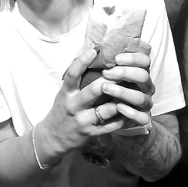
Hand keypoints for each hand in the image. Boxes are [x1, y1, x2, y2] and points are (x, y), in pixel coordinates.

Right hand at [40, 42, 127, 157]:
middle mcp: (74, 105)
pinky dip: (122, 118)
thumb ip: (76, 81)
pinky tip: (130, 111)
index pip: (72, 74)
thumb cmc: (63, 109)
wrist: (55, 136)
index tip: (94, 50)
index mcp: (66, 92)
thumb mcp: (65, 93)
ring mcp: (83, 120)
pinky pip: (111, 125)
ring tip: (132, 91)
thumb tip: (91, 60)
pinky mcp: (92, 134)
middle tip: (123, 71)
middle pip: (93, 91)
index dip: (82, 61)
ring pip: (106, 109)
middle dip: (110, 81)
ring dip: (120, 100)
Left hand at [101, 39, 154, 129]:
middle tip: (106, 72)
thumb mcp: (105, 72)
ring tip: (105, 88)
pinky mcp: (142, 119)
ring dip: (123, 92)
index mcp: (138, 71)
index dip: (132, 58)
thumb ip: (105, 61)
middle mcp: (145, 87)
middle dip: (125, 73)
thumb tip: (93, 47)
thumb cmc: (105, 87)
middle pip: (144, 76)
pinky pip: (143, 118)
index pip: (144, 60)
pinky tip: (119, 107)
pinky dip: (131, 112)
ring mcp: (145, 103)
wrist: (110, 114)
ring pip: (141, 97)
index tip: (116, 58)